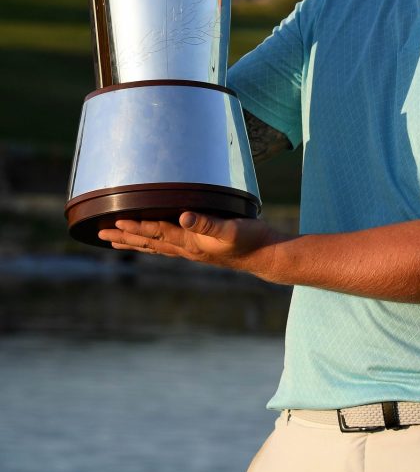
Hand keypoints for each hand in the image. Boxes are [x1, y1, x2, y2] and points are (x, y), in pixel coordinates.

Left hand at [98, 213, 289, 281]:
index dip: (136, 226)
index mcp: (191, 242)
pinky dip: (152, 243)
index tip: (115, 222)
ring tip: (115, 240)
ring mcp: (192, 250)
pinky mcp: (199, 248)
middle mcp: (187, 248)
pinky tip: (151, 241)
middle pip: (149, 242)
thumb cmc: (250, 240)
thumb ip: (207, 223)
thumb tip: (184, 217)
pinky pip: (167, 245)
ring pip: (155, 246)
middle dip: (125, 236)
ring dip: (134, 242)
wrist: (265, 255)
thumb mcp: (231, 229)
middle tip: (101, 232)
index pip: (156, 232)